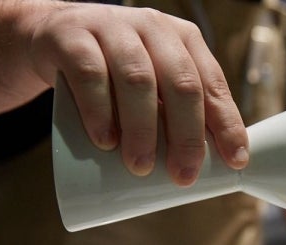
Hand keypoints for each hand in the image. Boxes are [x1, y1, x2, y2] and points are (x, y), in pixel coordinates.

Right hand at [27, 2, 247, 183]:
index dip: (227, 124)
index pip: (213, 84)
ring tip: (141, 167)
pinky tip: (105, 141)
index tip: (235, 161)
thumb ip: (174, 112)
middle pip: (181, 84)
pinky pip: (90, 74)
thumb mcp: (153, 83)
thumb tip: (198, 169)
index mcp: (183, 40)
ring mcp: (112, 28)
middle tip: (183, 175)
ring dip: (143, 130)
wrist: (50, 36)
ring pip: (138, 80)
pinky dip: (100, 112)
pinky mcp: (71, 38)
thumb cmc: (114, 71)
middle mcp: (153, 28)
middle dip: (187, 136)